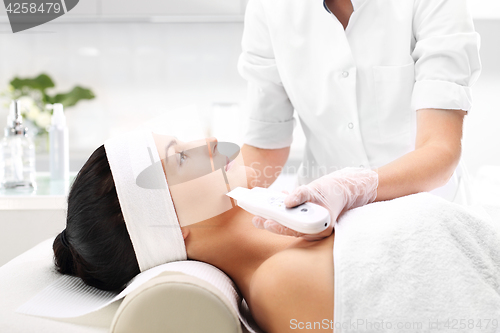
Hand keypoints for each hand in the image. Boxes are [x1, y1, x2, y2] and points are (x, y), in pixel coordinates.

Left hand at [252, 167, 378, 240]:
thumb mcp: (316, 189)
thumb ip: (302, 194)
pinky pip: (291, 219)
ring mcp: (310, 227)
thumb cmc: (332, 191)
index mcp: (319, 227)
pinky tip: (273, 202)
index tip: (267, 222)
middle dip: (272, 223)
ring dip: (274, 217)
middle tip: (256, 219)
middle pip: (289, 228)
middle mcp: (314, 230)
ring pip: (288, 224)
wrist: (343, 190)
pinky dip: (282, 211)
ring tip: (258, 213)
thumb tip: (287, 200)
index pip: (296, 229)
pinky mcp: (306, 221)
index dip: (280, 227)